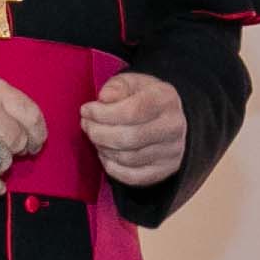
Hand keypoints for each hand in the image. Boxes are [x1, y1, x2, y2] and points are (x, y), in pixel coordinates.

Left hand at [82, 70, 186, 186]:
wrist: (170, 119)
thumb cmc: (145, 98)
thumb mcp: (132, 82)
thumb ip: (117, 86)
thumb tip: (104, 98)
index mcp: (166, 100)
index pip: (132, 111)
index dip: (103, 113)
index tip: (86, 110)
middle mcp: (173, 127)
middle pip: (128, 138)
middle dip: (98, 133)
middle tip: (86, 125)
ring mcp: (171, 152)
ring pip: (128, 158)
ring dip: (103, 148)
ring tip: (95, 137)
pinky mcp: (164, 171)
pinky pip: (132, 176)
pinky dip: (112, 167)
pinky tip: (105, 154)